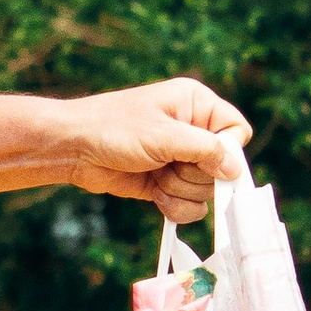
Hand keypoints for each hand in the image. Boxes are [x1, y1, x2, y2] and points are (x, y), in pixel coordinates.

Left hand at [60, 75, 252, 224]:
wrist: (74, 149)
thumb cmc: (114, 129)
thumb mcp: (164, 136)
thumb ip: (205, 151)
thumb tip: (235, 171)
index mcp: (197, 105)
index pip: (237, 132)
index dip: (227, 151)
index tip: (205, 159)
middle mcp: (192, 131)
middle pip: (222, 168)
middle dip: (194, 175)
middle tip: (167, 165)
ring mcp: (179, 160)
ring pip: (205, 191)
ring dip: (179, 191)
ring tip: (155, 176)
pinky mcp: (166, 183)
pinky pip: (188, 206)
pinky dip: (173, 205)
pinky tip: (153, 193)